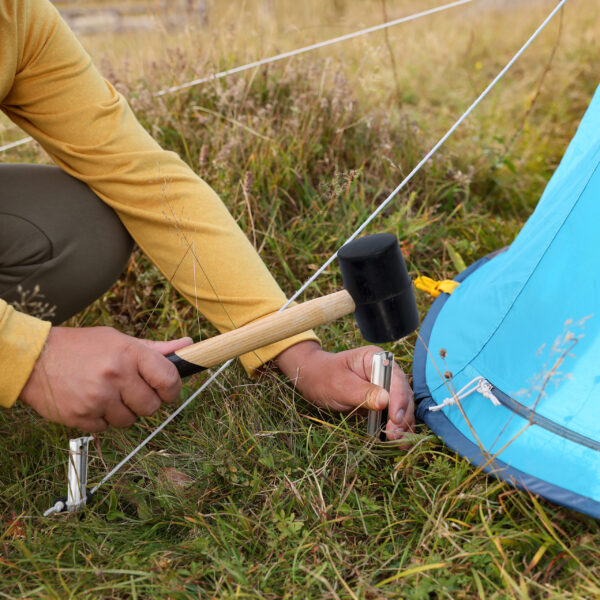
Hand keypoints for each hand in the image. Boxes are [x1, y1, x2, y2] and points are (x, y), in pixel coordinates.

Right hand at [19, 327, 191, 431]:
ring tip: (109, 395)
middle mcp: (116, 376)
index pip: (169, 379)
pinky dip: (103, 419)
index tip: (168, 390)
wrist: (35, 359)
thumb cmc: (82, 347)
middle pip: (152, 406)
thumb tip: (188, 344)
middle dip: (147, 402)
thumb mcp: (119, 339)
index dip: (173, 389)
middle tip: (132, 392)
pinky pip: (107, 428)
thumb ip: (155, 349)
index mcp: (129, 353)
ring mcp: (98, 398)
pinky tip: (92, 402)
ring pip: (131, 420)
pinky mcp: (82, 416)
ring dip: (124, 412)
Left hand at [274, 341, 413, 440]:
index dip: (399, 398)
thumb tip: (385, 400)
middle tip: (395, 435)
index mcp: (376, 358)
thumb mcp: (340, 385)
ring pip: (401, 406)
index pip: (395, 378)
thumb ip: (363, 393)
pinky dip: (396, 427)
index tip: (396, 418)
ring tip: (399, 443)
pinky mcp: (382, 401)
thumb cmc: (324, 377)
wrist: (313, 380)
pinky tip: (398, 442)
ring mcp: (385, 386)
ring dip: (402, 424)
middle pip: (402, 393)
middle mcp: (385, 371)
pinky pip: (393, 414)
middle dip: (401, 415)